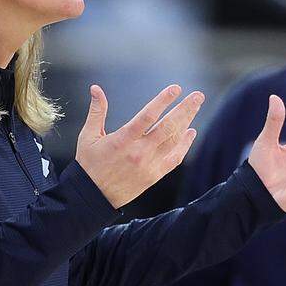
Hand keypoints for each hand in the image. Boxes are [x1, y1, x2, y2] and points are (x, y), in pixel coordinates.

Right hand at [76, 84, 203, 208]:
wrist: (93, 197)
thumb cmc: (89, 164)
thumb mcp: (88, 136)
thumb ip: (97, 111)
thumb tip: (96, 88)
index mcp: (122, 140)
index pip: (148, 116)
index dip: (163, 101)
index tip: (175, 89)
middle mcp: (139, 152)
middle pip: (168, 127)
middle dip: (185, 109)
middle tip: (198, 95)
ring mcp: (149, 165)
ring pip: (174, 140)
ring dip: (187, 122)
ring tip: (195, 106)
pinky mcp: (154, 175)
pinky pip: (174, 158)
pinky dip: (185, 145)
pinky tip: (191, 132)